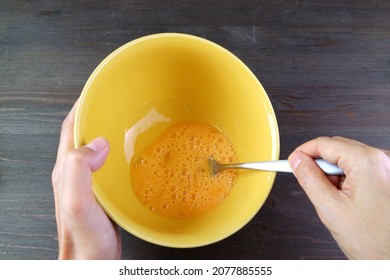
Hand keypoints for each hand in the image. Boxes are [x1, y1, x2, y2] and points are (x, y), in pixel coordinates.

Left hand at [52, 101, 120, 258]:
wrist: (93, 263)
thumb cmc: (85, 241)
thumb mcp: (77, 203)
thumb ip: (79, 171)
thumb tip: (98, 144)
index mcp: (67, 170)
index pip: (71, 127)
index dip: (83, 105)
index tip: (97, 90)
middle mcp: (76, 174)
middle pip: (85, 135)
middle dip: (99, 114)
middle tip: (118, 102)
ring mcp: (91, 183)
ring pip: (99, 148)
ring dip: (111, 132)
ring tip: (128, 121)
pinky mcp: (104, 192)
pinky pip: (110, 164)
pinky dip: (121, 152)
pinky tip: (133, 154)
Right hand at [288, 136, 389, 258]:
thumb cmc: (376, 241)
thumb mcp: (330, 208)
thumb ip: (308, 178)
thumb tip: (297, 161)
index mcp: (368, 162)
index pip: (325, 144)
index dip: (303, 152)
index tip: (292, 161)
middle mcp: (382, 160)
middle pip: (337, 149)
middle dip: (319, 164)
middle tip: (307, 181)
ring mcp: (387, 169)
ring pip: (348, 159)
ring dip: (334, 174)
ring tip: (334, 199)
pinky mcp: (388, 178)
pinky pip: (361, 168)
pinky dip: (348, 179)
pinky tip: (347, 199)